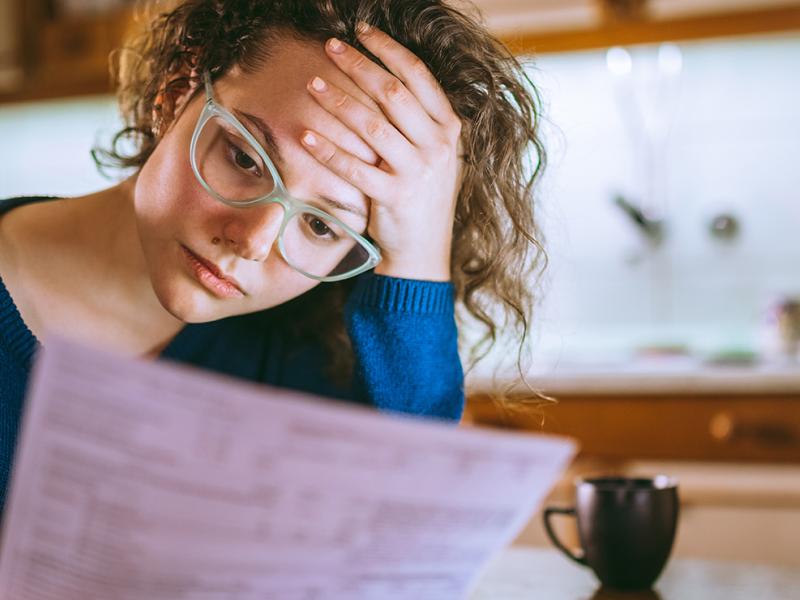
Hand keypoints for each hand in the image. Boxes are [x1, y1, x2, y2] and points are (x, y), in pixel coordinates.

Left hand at [301, 23, 463, 280]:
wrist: (424, 252)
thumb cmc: (421, 198)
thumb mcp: (434, 155)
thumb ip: (418, 121)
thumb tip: (383, 78)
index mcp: (449, 129)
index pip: (418, 76)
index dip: (388, 49)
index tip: (362, 32)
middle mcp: (438, 147)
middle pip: (393, 93)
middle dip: (359, 65)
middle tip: (330, 47)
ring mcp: (418, 173)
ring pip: (373, 126)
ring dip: (339, 101)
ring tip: (313, 84)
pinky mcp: (395, 198)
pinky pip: (356, 168)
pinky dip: (329, 151)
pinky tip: (306, 136)